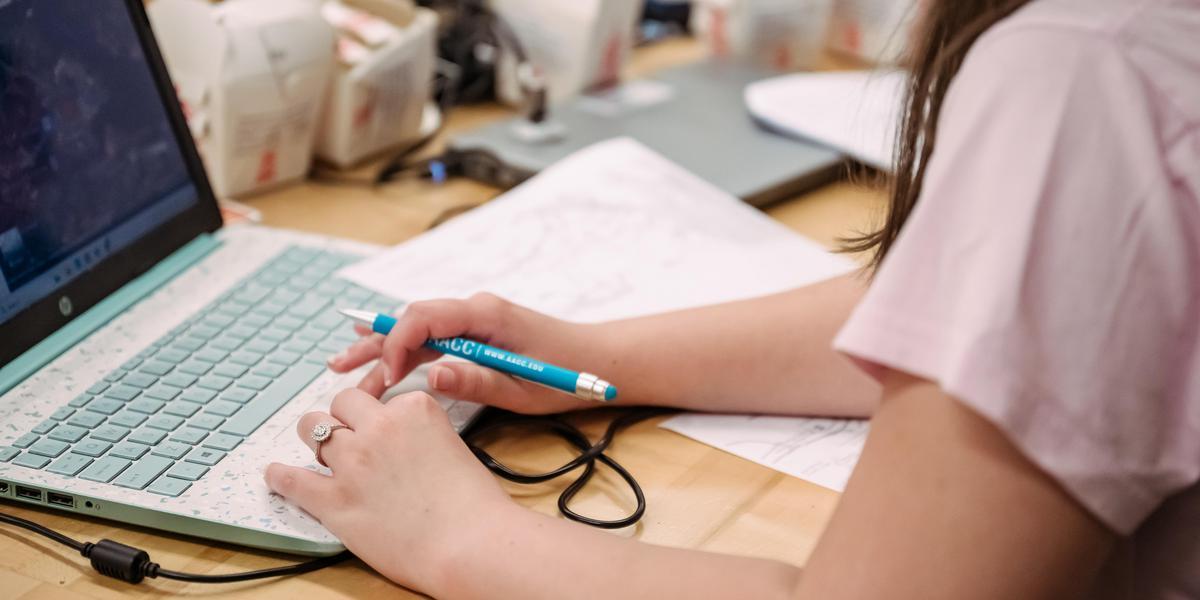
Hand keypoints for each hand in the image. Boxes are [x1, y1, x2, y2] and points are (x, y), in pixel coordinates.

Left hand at [264, 388, 513, 592]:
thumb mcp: (455, 448)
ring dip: (315, 437)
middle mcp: (380, 428)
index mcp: (415, 410)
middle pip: (343, 403)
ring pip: (313, 429)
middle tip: (349, 435)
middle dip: (344, 417)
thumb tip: (406, 447)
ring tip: (316, 448)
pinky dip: (280, 476)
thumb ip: (425, 436)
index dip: (382, 415)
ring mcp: (354, 462)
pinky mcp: (335, 500)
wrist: (470, 544)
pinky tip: (275, 474)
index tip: (383, 427)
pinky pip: (293, 480)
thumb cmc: (473, 506)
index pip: (384, 398)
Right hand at [328, 293, 600, 413]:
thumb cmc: (563, 373)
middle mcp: (475, 310)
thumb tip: (431, 375)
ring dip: (383, 351)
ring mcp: (474, 321)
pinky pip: (433, 340)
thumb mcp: (521, 387)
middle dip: (375, 346)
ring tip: (342, 366)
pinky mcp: (476, 335)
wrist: (595, 360)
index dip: (397, 343)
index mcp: (485, 314)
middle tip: (338, 367)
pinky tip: (377, 357)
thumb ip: (476, 379)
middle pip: (413, 322)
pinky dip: (405, 352)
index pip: (426, 317)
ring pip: (418, 333)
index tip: (385, 376)